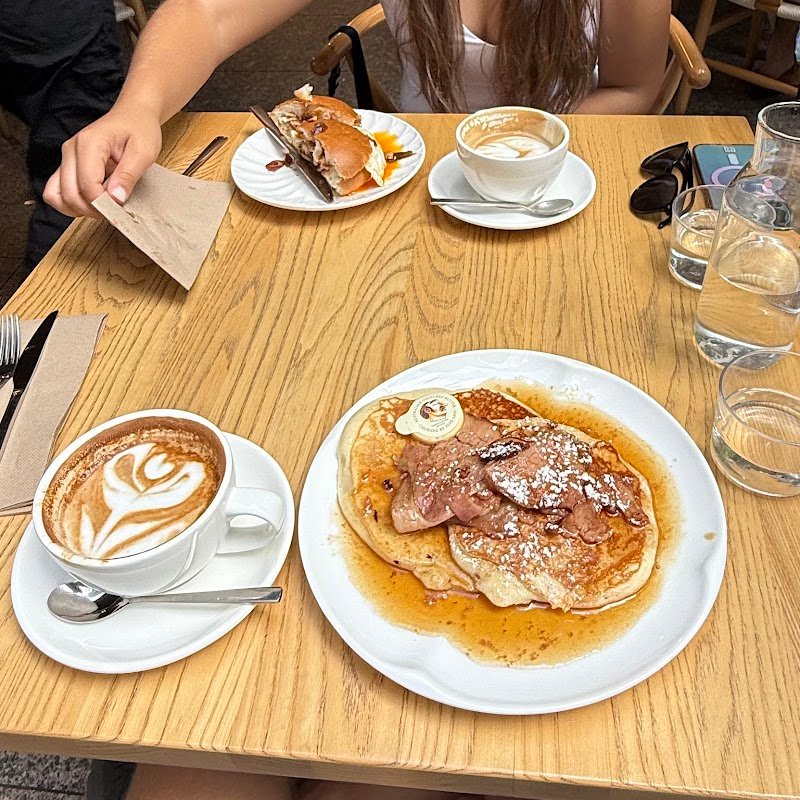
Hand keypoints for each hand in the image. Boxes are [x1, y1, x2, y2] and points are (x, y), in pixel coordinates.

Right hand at [44, 107, 162, 217]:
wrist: (133, 115)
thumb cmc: (139, 129)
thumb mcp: (144, 152)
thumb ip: (128, 175)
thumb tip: (116, 198)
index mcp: (89, 144)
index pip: (87, 186)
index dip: (103, 204)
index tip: (121, 208)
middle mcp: (71, 150)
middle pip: (69, 194)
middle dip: (92, 210)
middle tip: (114, 211)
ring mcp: (66, 158)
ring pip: (56, 195)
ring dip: (78, 209)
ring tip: (102, 208)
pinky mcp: (67, 165)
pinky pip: (57, 191)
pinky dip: (71, 203)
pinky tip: (91, 203)